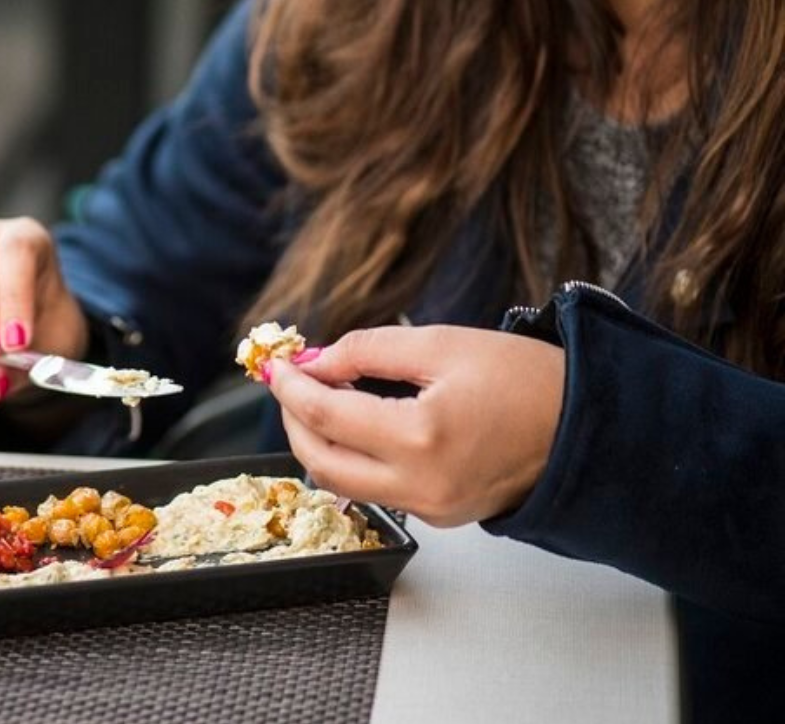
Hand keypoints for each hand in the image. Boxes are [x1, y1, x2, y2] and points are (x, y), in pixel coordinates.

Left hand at [265, 325, 563, 526]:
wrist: (587, 427)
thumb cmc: (528, 381)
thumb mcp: (443, 344)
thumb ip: (368, 351)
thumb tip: (317, 361)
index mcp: (422, 438)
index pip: (326, 417)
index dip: (291, 388)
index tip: (276, 366)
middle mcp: (421, 485)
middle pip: (321, 462)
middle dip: (294, 421)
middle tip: (291, 384)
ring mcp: (430, 508)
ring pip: (344, 483)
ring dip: (320, 442)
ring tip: (320, 398)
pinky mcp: (439, 517)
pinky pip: (377, 490)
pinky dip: (355, 458)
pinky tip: (357, 424)